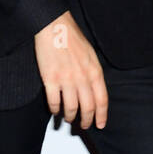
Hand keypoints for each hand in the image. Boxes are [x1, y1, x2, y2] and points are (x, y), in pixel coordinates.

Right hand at [34, 13, 107, 129]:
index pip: (102, 100)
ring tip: (69, 119)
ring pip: (70, 108)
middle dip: (87, 120)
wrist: (55, 27)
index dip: (102, 115)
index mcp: (95, 71)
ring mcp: (66, 80)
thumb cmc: (73, 39)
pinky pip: (54, 102)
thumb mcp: (91, 55)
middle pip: (87, 107)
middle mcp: (82, 78)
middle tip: (84, 126)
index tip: (100, 124)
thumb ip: (94, 73)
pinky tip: (55, 110)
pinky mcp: (50, 79)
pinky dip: (55, 110)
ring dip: (70, 117)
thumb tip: (94, 90)